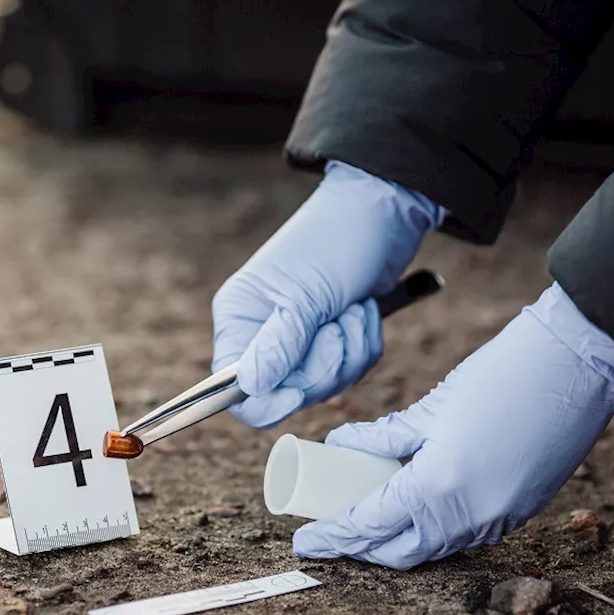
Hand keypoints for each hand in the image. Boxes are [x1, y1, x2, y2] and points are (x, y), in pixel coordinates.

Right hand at [211, 161, 441, 427]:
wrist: (383, 213)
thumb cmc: (334, 241)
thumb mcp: (305, 296)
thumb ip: (277, 346)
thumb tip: (249, 389)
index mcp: (239, 318)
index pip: (230, 387)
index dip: (262, 401)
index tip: (295, 394)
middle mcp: (262, 333)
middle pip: (285, 391)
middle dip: (322, 364)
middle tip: (336, 325)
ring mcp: (299, 340)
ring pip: (323, 384)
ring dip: (349, 349)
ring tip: (353, 308)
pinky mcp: (332, 340)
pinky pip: (349, 370)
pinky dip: (364, 343)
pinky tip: (363, 309)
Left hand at [292, 283, 613, 569]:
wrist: (579, 366)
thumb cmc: (503, 375)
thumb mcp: (432, 406)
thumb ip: (383, 436)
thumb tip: (340, 445)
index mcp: (439, 486)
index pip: (370, 524)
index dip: (334, 536)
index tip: (304, 541)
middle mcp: (469, 514)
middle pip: (399, 552)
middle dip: (361, 548)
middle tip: (331, 533)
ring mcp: (500, 518)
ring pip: (434, 549)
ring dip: (397, 542)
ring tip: (367, 521)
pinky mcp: (520, 512)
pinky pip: (464, 537)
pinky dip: (432, 532)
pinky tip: (415, 513)